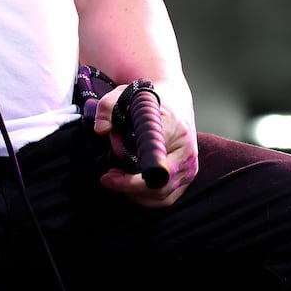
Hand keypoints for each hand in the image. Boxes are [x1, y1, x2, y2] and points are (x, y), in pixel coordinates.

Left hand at [92, 78, 197, 206]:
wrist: (174, 100)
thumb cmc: (150, 99)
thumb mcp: (126, 93)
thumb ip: (108, 106)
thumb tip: (101, 129)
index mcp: (175, 130)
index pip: (153, 164)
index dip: (132, 177)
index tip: (111, 175)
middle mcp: (187, 152)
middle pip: (158, 186)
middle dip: (128, 187)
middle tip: (107, 177)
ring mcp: (189, 167)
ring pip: (162, 196)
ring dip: (135, 194)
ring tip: (116, 179)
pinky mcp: (187, 176)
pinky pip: (167, 197)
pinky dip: (146, 197)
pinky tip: (129, 185)